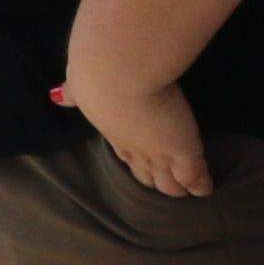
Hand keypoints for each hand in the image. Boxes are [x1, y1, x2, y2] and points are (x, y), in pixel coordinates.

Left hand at [70, 68, 213, 198]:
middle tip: (164, 186)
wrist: (118, 73)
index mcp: (112, 132)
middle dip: (154, 179)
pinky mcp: (182, 150)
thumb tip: (58, 96)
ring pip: (168, 180)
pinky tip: (205, 190)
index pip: (126, 154)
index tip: (139, 165)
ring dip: (176, 186)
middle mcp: (133, 148)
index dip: (134, 161)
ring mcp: (158, 152)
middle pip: (145, 173)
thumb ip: (74, 93)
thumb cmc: (96, 75)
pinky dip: (200, 184)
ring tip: (185, 191)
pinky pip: (193, 175)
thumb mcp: (81, 86)